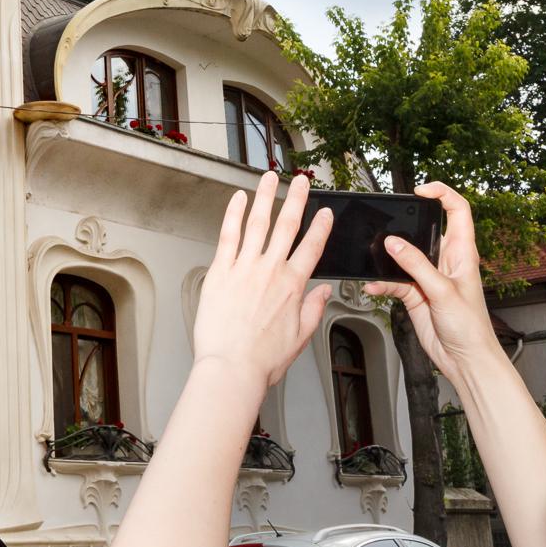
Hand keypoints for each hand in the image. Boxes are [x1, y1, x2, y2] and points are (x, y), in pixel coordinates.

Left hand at [193, 172, 332, 386]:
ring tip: (269, 178)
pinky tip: (238, 199)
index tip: (325, 212)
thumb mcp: (300, 337)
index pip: (312, 247)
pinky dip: (233, 214)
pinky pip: (228, 235)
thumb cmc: (262, 359)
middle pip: (287, 226)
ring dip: (266, 197)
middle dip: (296, 199)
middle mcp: (270, 271)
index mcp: (292, 287)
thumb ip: (313, 310)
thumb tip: (322, 292)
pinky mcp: (220, 271)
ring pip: (258, 223)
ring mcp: (244, 268)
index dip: (321, 226)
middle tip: (301, 181)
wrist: (232, 368)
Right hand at [362, 181, 502, 382]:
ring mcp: (429, 277)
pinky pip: (393, 281)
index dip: (442, 194)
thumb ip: (416, 265)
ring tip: (374, 260)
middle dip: (404, 226)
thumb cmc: (471, 327)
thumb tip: (393, 243)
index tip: (420, 191)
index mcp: (463, 253)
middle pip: (424, 230)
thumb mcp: (443, 291)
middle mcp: (445, 261)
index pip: (457, 211)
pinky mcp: (416, 294)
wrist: (465, 360)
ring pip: (403, 257)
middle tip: (387, 224)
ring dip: (388, 259)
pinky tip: (373, 288)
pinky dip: (381, 283)